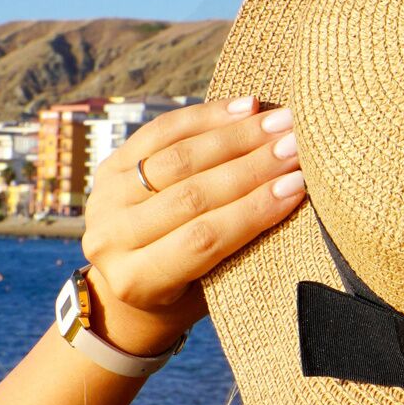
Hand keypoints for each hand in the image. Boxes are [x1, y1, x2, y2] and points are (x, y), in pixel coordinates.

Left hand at [80, 98, 307, 355]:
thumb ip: (239, 251)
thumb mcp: (209, 291)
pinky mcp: (109, 166)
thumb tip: (294, 195)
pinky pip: (161, 132)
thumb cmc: (185, 297)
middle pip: (190, 194)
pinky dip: (206, 117)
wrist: (126, 293)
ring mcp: (105, 199)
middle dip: (252, 168)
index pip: (204, 239)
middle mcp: (111, 239)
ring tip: (280, 124)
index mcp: (137, 281)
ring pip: (178, 158)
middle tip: (297, 146)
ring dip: (236, 137)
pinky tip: (245, 107)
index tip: (298, 186)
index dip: (252, 210)